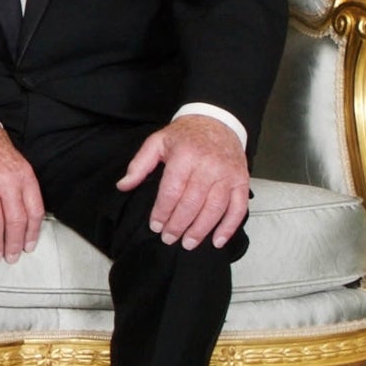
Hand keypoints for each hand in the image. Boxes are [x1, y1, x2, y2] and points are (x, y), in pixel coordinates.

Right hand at [0, 118, 45, 262]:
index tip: (29, 246)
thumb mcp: (17, 164)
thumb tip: (25, 219)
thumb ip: (22, 188)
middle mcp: (7, 180)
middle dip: (15, 244)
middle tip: (11, 257)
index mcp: (24, 176)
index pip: (34, 211)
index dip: (33, 233)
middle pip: (16, 221)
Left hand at [119, 114, 249, 250]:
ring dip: (201, 230)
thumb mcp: (157, 142)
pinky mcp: (241, 181)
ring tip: (188, 243)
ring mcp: (227, 175)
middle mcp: (209, 166)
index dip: (163, 211)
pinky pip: (238, 208)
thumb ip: (139, 165)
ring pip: (215, 208)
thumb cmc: (185, 134)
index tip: (155, 226)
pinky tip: (217, 240)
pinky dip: (229, 227)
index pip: (172, 191)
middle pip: (192, 203)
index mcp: (185, 156)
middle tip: (169, 239)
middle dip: (179, 225)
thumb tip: (123, 185)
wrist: (218, 121)